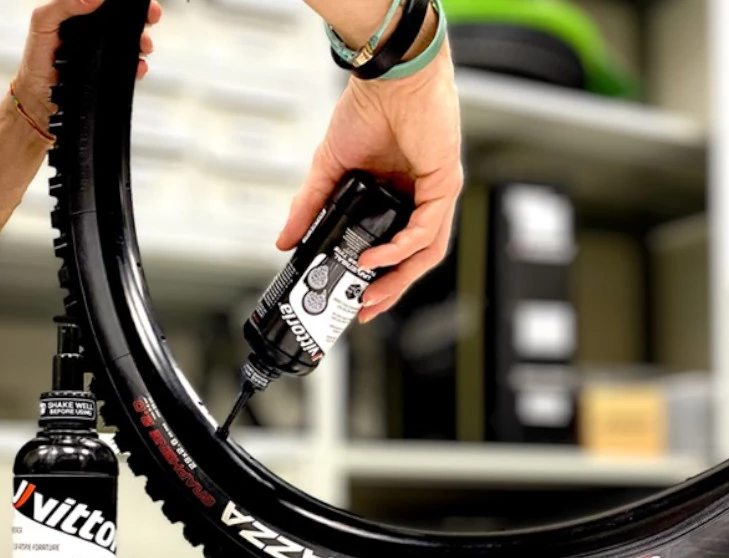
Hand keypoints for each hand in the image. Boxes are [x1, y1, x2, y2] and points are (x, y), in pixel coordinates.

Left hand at [14, 0, 162, 138]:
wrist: (39, 99)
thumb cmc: (36, 59)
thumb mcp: (42, 23)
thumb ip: (63, 5)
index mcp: (78, 13)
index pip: (106, 2)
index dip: (123, 1)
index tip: (136, 0)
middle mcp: (94, 31)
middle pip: (125, 18)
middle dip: (143, 16)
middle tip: (151, 16)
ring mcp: (104, 52)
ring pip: (132, 41)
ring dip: (143, 40)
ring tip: (143, 45)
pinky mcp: (110, 72)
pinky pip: (131, 66)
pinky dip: (139, 66)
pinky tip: (137, 66)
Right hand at [275, 50, 462, 322]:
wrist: (387, 77)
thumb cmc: (366, 111)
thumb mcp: (328, 169)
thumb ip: (308, 207)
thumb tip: (284, 241)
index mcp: (396, 197)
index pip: (393, 249)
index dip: (377, 278)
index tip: (353, 300)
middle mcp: (420, 200)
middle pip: (413, 260)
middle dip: (389, 290)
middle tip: (362, 309)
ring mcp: (436, 195)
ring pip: (426, 253)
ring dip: (399, 278)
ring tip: (370, 294)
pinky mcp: (445, 185)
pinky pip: (427, 230)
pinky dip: (401, 248)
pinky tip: (377, 257)